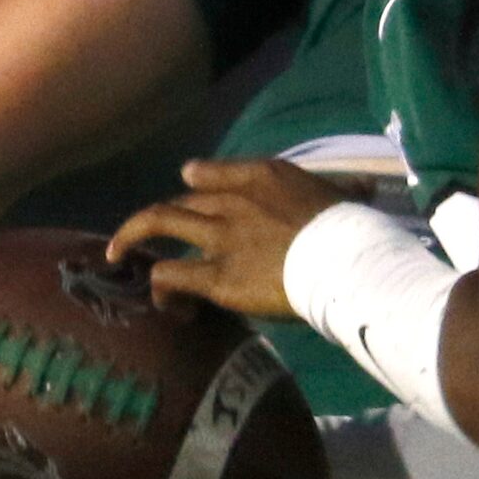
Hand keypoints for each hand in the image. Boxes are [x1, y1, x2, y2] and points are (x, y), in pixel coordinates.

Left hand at [107, 158, 349, 319]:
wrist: (346, 260)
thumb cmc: (353, 229)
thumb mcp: (340, 193)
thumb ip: (333, 188)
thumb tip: (362, 185)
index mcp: (264, 176)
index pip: (213, 172)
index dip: (195, 183)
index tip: (186, 189)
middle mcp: (233, 199)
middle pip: (179, 199)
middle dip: (153, 215)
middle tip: (137, 233)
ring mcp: (220, 236)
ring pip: (157, 222)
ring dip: (132, 238)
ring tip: (117, 255)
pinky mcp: (216, 276)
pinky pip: (169, 276)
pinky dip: (160, 289)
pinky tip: (168, 306)